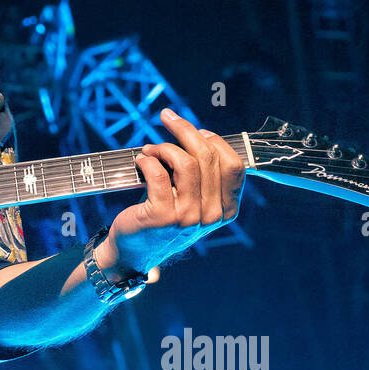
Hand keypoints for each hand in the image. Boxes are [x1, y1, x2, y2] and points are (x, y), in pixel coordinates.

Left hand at [97, 108, 245, 276]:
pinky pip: (158, 174)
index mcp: (226, 210)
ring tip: (150, 149)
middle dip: (186, 130)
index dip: (215, 142)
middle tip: (167, 118)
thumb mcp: (192, 200)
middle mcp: (212, 215)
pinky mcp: (164, 217)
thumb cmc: (163, 216)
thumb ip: (203, 176)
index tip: (197, 130)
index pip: (234, 166)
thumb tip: (198, 135)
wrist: (134, 251)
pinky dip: (148, 160)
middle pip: (208, 158)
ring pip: (186, 163)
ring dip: (164, 146)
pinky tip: (141, 160)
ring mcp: (189, 217)